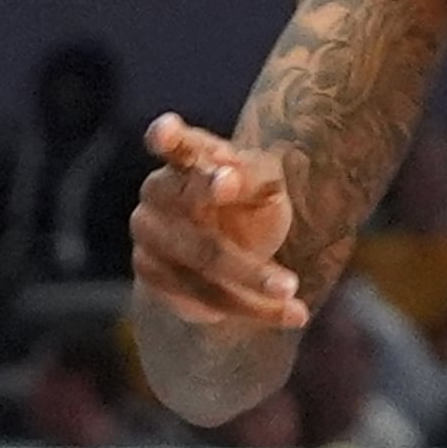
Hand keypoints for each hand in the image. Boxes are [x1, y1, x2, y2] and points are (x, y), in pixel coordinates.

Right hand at [130, 115, 308, 329]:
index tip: (167, 132)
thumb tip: (225, 176)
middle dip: (239, 255)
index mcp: (186, 156)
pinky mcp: (152, 275)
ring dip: (254, 283)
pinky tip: (293, 315)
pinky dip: (253, 309)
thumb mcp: (265, 180)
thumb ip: (249, 174)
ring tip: (297, 303)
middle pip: (196, 222)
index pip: (173, 144)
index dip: (169, 138)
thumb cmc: (249, 197)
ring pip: (204, 268)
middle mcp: (158, 193)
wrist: (230, 240)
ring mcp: (149, 236)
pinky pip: (205, 299)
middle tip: (283, 272)